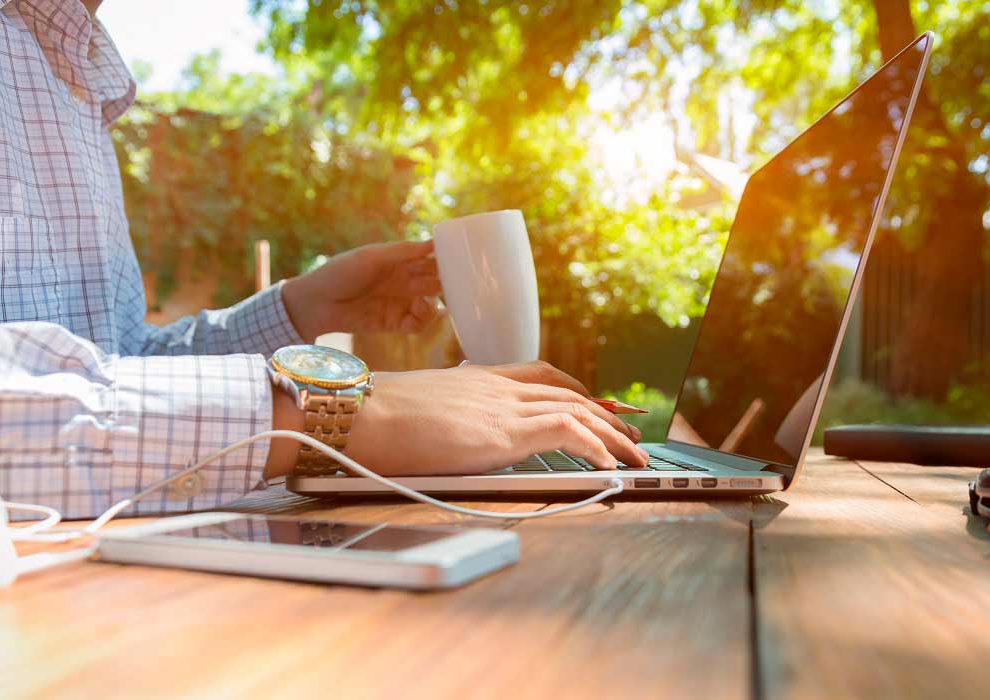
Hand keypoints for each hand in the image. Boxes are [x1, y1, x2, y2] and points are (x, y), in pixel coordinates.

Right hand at [266, 361, 647, 477]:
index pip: (540, 375)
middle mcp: (494, 386)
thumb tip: (448, 432)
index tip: (595, 403)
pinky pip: (564, 432)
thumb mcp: (417, 406)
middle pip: (566, 393)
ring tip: (635, 457)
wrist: (354, 414)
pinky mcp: (500, 432)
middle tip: (631, 432)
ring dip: (611, 435)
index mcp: (476, 377)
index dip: (574, 389)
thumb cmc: (370, 415)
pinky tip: (609, 464)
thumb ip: (443, 413)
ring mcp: (499, 407)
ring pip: (575, 411)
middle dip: (605, 413)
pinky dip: (593, 446)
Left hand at [281, 240, 441, 340]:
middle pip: (434, 283)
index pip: (430, 260)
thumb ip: (403, 252)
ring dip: (432, 304)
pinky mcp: (394, 323)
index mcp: (400, 262)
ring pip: (431, 306)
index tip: (454, 263)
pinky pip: (418, 325)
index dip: (443, 262)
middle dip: (440, 284)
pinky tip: (415, 316)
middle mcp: (404, 282)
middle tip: (433, 285)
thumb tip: (433, 243)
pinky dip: (423, 322)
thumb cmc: (340, 272)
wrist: (317, 303)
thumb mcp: (372, 257)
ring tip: (420, 302)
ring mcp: (400, 303)